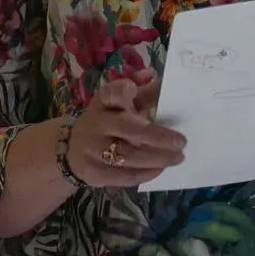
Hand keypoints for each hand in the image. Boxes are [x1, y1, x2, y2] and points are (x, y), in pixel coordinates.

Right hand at [66, 73, 185, 188]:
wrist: (73, 149)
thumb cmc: (106, 121)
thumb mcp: (120, 103)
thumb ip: (143, 93)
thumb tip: (159, 79)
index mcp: (103, 102)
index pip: (111, 93)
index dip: (124, 90)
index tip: (136, 90)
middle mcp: (96, 124)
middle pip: (128, 128)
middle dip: (158, 136)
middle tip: (181, 142)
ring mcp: (93, 150)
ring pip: (129, 155)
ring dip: (158, 158)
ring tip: (177, 157)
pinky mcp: (94, 173)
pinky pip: (125, 176)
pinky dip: (146, 173)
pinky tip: (160, 169)